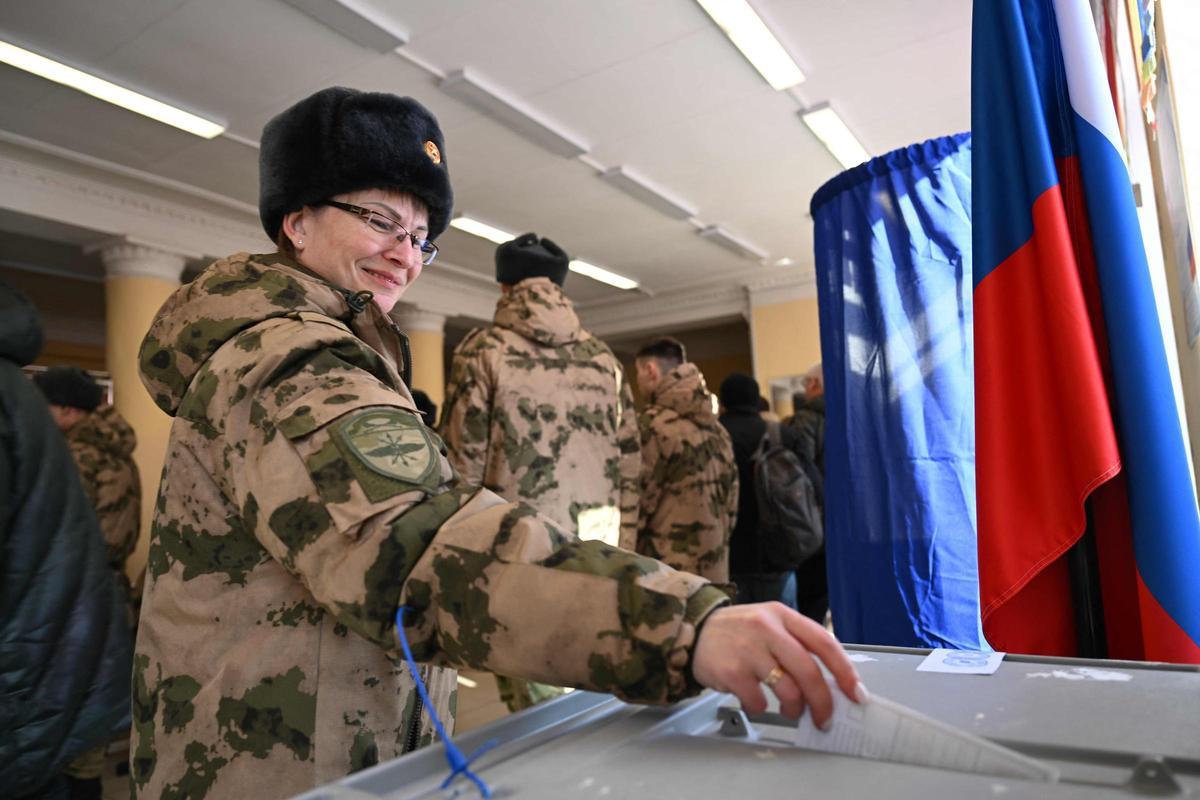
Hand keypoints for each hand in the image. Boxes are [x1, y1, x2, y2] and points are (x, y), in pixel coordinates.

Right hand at [691, 602, 866, 727]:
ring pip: (788, 690)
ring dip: (794, 709)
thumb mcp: (769, 623)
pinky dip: (760, 708)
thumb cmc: (738, 632)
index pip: (824, 642)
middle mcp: (767, 628)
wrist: (693, 630)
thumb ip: (797, 645)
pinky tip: (754, 699)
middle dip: (823, 702)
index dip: (844, 671)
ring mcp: (748, 649)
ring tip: (789, 710)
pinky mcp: (731, 671)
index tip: (855, 693)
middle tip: (825, 718)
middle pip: (808, 671)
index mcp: (782, 615)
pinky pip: (758, 702)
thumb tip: (831, 682)